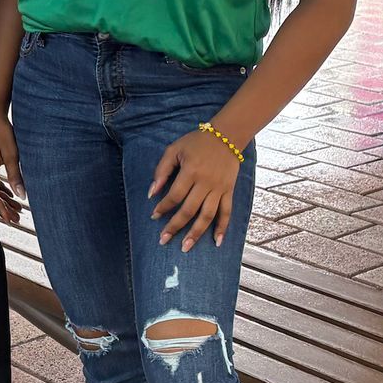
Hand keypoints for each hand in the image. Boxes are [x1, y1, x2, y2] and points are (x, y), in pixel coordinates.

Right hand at [0, 110, 25, 223]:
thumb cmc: (1, 131)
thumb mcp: (12, 154)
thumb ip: (16, 176)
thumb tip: (22, 196)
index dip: (2, 210)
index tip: (11, 220)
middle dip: (4, 208)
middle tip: (17, 219)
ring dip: (4, 199)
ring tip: (17, 209)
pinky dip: (2, 189)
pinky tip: (10, 194)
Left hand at [149, 127, 241, 250]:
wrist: (227, 135)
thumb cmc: (196, 142)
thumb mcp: (174, 149)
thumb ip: (162, 170)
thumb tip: (152, 192)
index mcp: (191, 171)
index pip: (174, 195)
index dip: (163, 207)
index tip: (154, 216)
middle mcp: (206, 183)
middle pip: (189, 210)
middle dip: (175, 226)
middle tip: (164, 240)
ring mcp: (219, 188)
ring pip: (207, 215)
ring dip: (196, 233)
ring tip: (186, 247)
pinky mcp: (229, 191)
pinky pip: (227, 212)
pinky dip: (222, 228)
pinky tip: (216, 242)